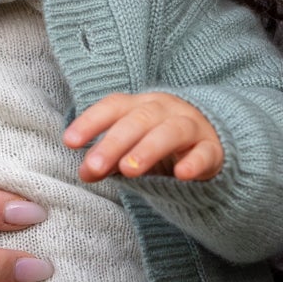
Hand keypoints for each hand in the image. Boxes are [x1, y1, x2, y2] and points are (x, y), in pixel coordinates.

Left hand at [65, 90, 224, 182]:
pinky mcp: (213, 149)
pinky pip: (205, 153)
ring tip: (129, 170)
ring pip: (171, 131)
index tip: (70, 141)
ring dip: (148, 148)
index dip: (91, 121)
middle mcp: (166, 110)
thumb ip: (108, 161)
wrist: (213, 143)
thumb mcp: (131, 151)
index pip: (114, 106)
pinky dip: (194, 163)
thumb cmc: (161, 145)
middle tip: (94, 167)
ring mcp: (192, 127)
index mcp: (141, 106)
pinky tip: (181, 175)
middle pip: (139, 120)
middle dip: (113, 143)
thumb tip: (85, 173)